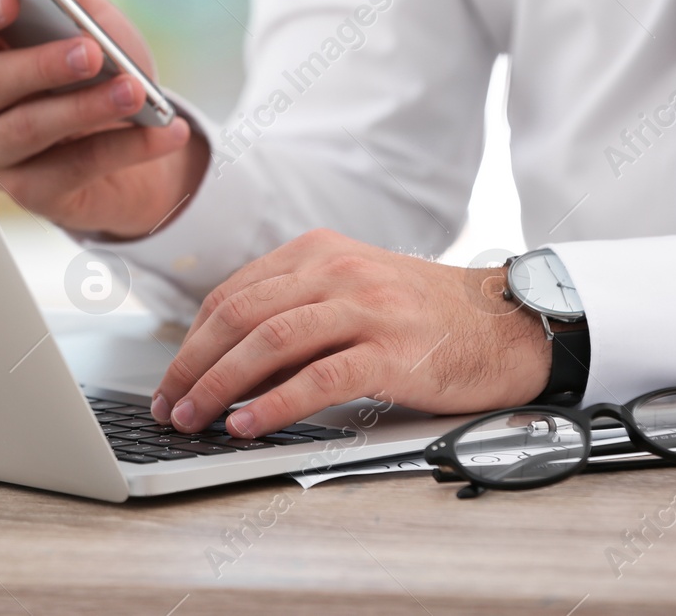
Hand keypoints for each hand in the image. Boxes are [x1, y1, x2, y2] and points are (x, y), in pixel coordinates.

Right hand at [0, 0, 208, 238]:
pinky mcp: (29, 193)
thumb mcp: (93, 26)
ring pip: (29, 128)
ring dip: (87, 108)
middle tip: (92, 52)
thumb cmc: (100, 77)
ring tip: (135, 92)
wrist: (133, 146)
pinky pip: (76, 167)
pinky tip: (166, 131)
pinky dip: (128, 147)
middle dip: (43, 65)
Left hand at [150, 230, 551, 436]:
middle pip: (240, 315)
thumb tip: (227, 364)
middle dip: (192, 366)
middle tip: (168, 406)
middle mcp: (338, 269)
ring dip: (219, 385)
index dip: (191, 341)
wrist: (507, 325)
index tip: (171, 380)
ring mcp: (367, 307)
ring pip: (269, 341)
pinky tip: (248, 426)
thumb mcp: (355, 290)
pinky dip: (274, 405)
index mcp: (320, 251)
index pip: (233, 293)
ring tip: (194, 420)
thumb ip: (297, 310)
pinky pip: (319, 378)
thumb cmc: (427, 316)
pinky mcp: (393, 350)